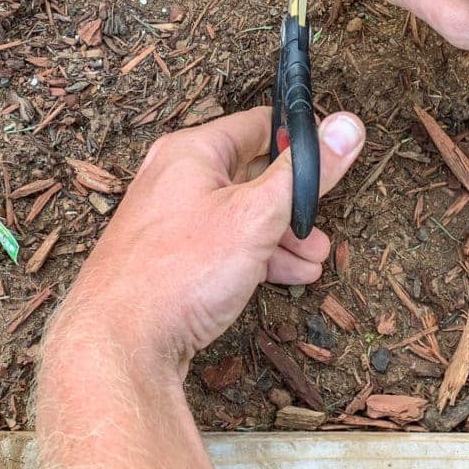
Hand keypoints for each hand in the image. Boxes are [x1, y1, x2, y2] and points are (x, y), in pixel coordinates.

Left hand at [46, 106, 364, 374]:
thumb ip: (306, 171)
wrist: (120, 344)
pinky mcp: (167, 258)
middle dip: (294, 202)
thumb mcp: (259, 215)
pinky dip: (255, 255)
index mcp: (191, 152)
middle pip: (250, 174)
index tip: (330, 158)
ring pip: (238, 215)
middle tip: (322, 224)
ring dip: (281, 235)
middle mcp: (174, 178)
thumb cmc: (180, 273)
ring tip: (314, 259)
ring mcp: (167, 220)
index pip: (257, 125)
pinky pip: (220, 245)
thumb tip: (347, 126)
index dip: (298, 141)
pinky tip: (286, 277)